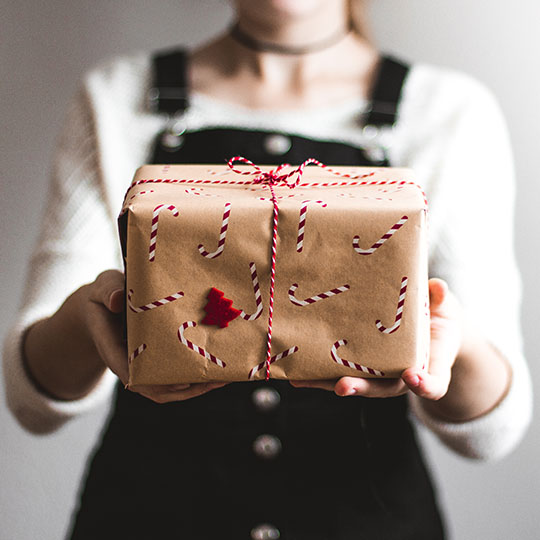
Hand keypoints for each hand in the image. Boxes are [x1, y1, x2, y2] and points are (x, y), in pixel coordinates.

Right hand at [82, 270, 228, 402]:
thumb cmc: (104, 295)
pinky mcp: (154, 362)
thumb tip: (116, 299)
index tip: (177, 382)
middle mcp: (128, 363)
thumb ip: (107, 291)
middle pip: (154, 387)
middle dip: (183, 388)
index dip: (153, 381)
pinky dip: (193, 380)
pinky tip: (214, 374)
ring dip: (193, 388)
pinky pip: (172, 378)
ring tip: (220, 380)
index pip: (130, 372)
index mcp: (112, 348)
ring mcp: (142, 366)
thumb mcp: (102, 288)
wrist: (103, 304)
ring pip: (166, 388)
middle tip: (211, 380)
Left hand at [290, 278, 462, 399]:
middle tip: (343, 386)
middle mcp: (403, 375)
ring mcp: (380, 373)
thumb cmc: (439, 319)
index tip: (413, 377)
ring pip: (356, 383)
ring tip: (302, 380)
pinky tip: (296, 370)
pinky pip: (341, 371)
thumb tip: (438, 286)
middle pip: (384, 389)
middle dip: (362, 388)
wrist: (429, 330)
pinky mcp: (361, 366)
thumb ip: (441, 301)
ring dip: (329, 383)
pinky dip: (320, 373)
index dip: (425, 384)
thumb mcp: (445, 309)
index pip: (433, 384)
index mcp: (430, 365)